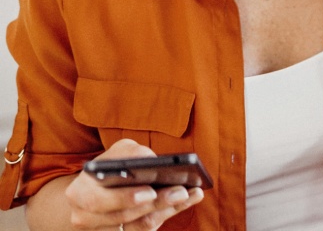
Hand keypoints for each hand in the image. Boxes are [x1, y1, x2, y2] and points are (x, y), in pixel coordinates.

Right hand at [63, 139, 203, 229]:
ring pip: (137, 226)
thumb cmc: (111, 167)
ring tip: (190, 193)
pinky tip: (186, 200)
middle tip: (180, 192)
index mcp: (78, 192)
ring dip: (167, 209)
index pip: (99, 200)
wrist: (94, 192)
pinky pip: (144, 230)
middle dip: (155, 203)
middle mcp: (85, 217)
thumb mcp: (117, 153)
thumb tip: (151, 161)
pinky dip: (167, 214)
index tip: (150, 191)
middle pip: (123, 216)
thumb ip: (130, 153)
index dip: (126, 198)